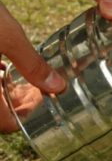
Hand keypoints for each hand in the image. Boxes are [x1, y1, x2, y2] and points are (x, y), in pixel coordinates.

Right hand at [0, 2, 65, 132]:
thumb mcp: (6, 36)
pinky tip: (2, 64)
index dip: (28, 116)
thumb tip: (57, 85)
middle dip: (20, 102)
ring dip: (8, 91)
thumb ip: (32, 63)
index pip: (6, 124)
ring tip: (27, 78)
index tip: (46, 101)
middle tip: (41, 88)